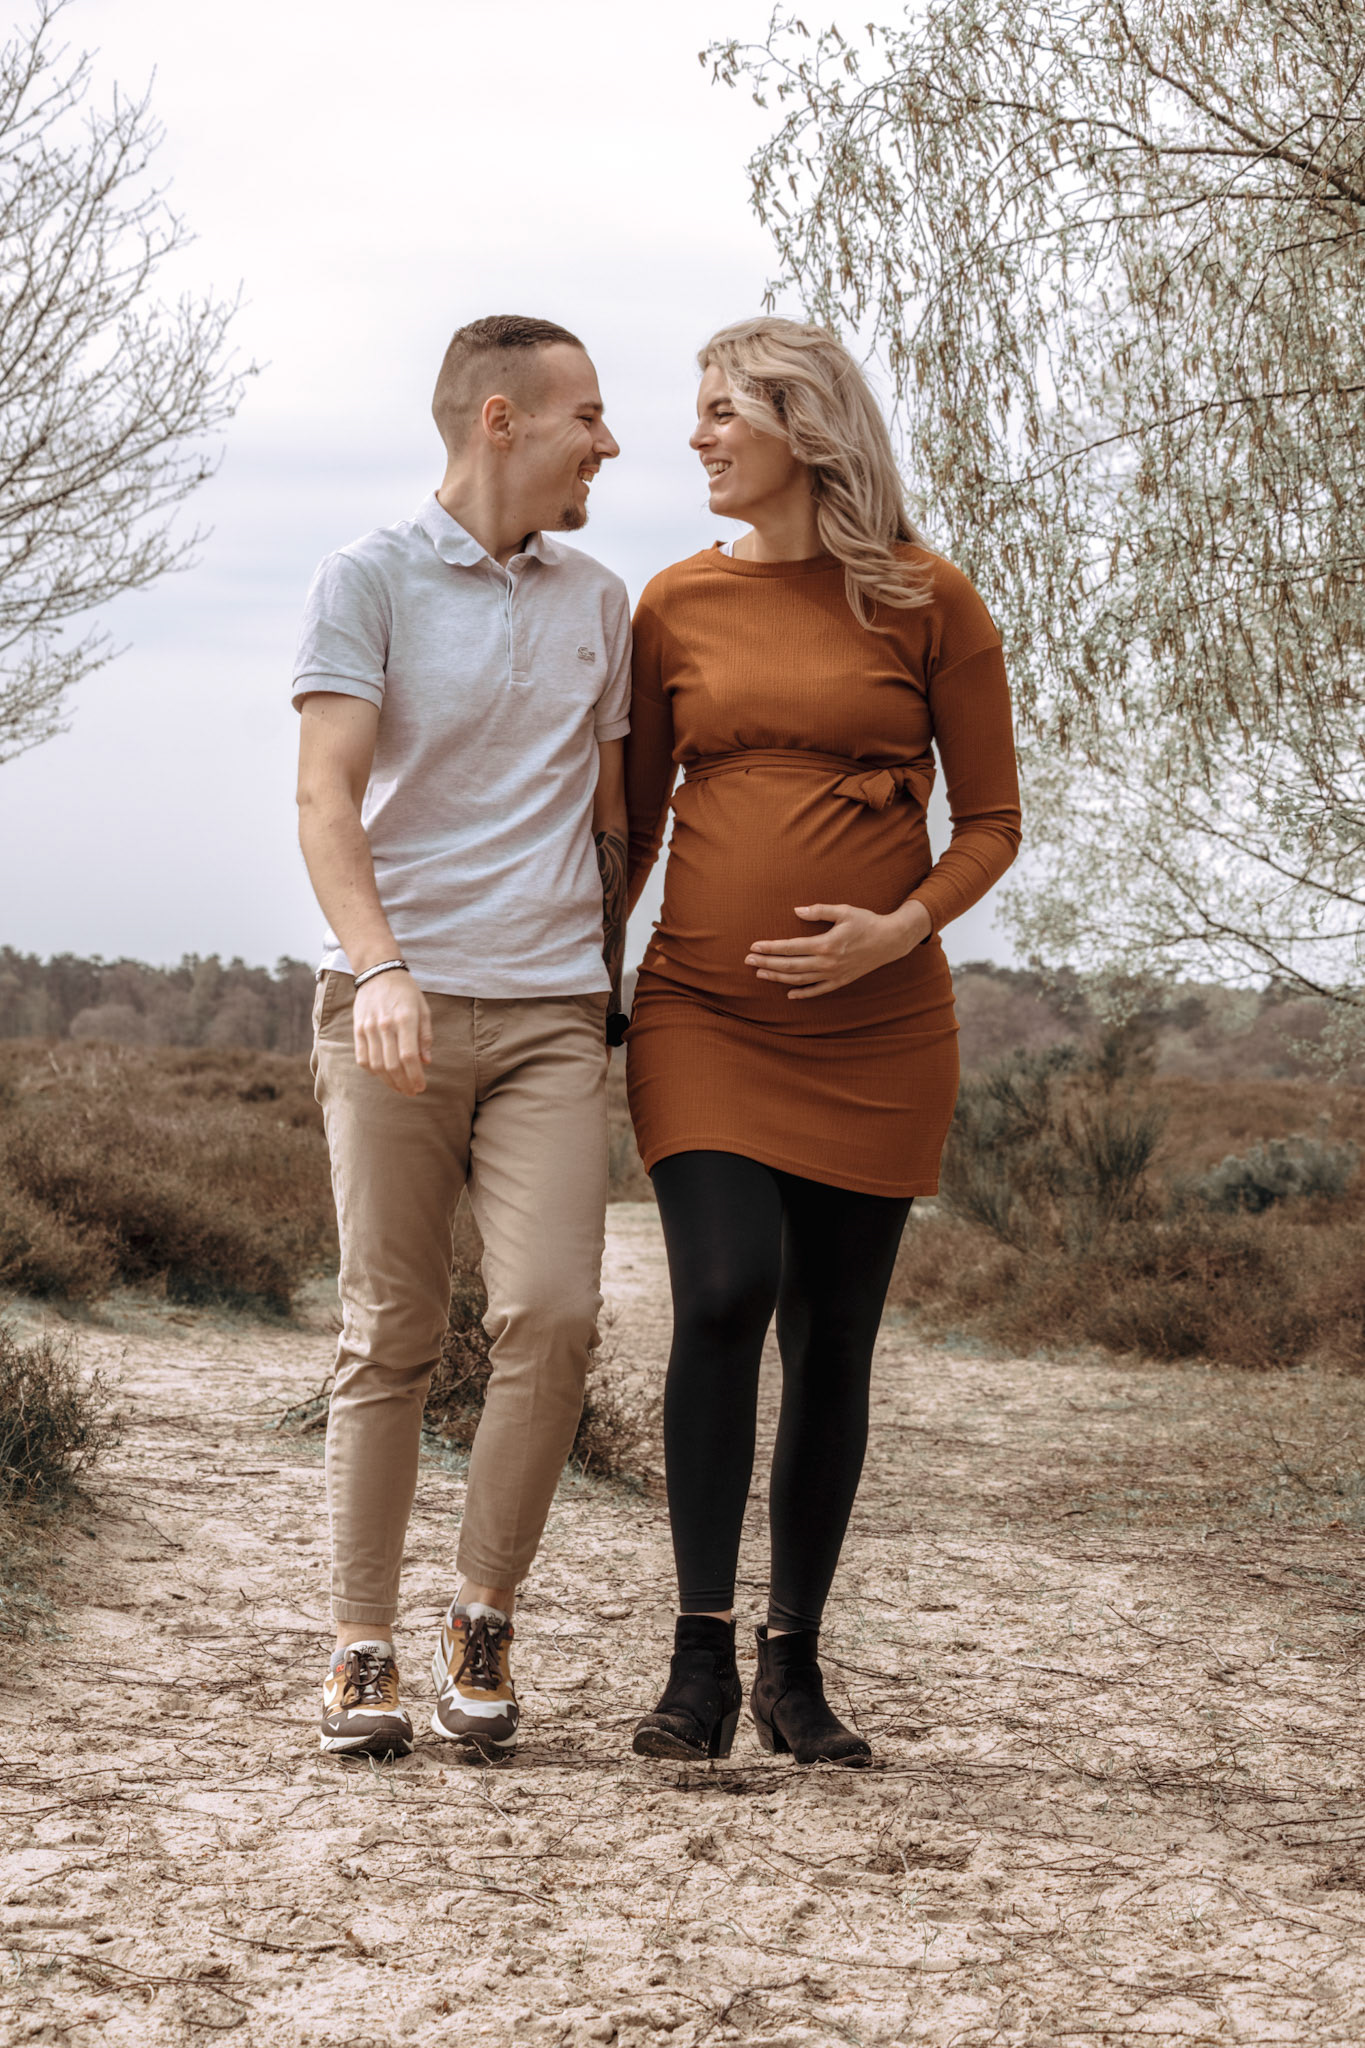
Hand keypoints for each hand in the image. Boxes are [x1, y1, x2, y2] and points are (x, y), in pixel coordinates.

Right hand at [353, 971, 433, 1093]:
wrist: (378, 972)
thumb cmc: (406, 992)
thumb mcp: (423, 1010)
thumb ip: (425, 1036)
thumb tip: (426, 1062)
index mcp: (405, 1019)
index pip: (409, 1056)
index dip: (415, 1076)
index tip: (421, 1087)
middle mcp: (385, 1025)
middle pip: (392, 1065)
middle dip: (404, 1083)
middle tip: (412, 1092)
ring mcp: (368, 1028)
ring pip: (376, 1065)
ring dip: (388, 1081)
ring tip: (400, 1088)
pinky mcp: (358, 1029)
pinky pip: (362, 1058)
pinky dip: (372, 1071)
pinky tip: (383, 1075)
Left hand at [745, 900, 931, 998]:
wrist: (890, 941)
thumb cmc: (866, 922)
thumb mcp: (844, 911)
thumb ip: (819, 911)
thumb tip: (796, 911)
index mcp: (826, 944)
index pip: (790, 948)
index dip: (770, 947)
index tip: (754, 945)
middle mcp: (827, 962)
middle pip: (790, 966)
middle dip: (767, 963)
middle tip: (748, 960)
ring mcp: (833, 974)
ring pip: (800, 980)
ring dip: (778, 977)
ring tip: (760, 973)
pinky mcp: (841, 981)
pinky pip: (818, 991)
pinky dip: (803, 994)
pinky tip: (789, 994)